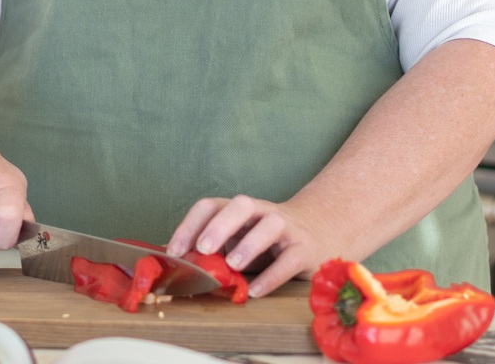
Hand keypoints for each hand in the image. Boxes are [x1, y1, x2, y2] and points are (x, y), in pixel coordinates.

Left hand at [167, 194, 332, 297]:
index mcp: (241, 210)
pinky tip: (255, 291)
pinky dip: (271, 276)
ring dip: (249, 243)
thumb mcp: (239, 240)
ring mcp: (286, 228)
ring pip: (270, 224)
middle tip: (203, 248)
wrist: (320, 231)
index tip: (174, 250)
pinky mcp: (305, 250)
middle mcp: (263, 212)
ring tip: (233, 266)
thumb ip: (213, 250)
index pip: (212, 205)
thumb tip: (173, 265)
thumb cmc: (268, 241)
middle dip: (220, 224)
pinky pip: (289, 259)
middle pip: (243, 204)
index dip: (191, 223)